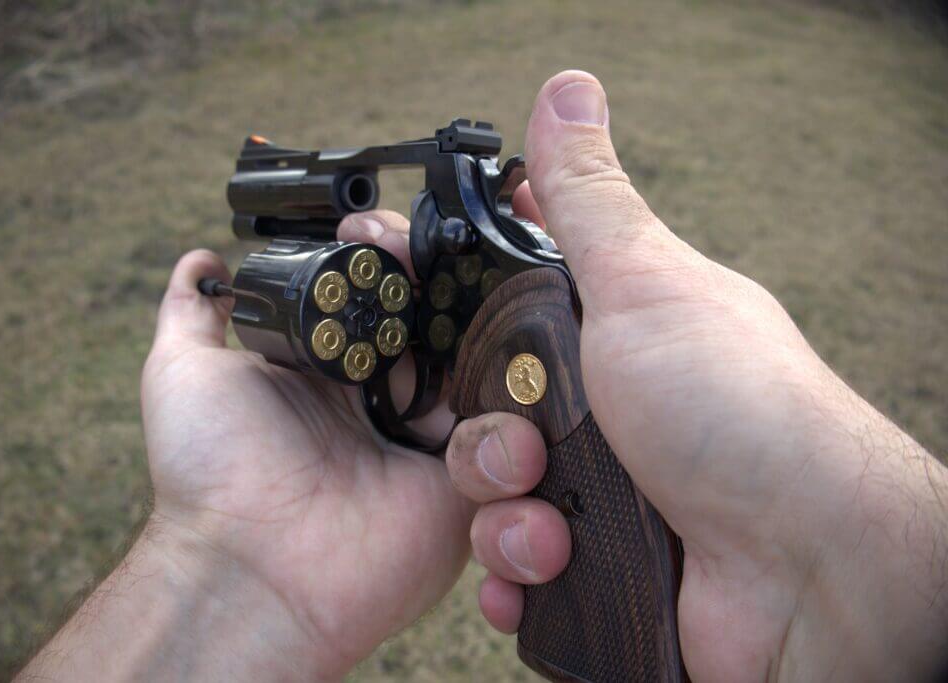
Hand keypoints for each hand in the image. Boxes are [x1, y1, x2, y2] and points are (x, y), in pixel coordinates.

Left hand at [135, 244, 472, 679]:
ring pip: (480, 364)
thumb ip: (194, 313)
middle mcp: (387, 396)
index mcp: (333, 368)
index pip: (378, 293)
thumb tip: (202, 263)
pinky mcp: (467, 479)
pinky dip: (503, 401)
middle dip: (435, 277)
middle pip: (436, 318)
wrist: (251, 568)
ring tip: (449, 307)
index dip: (382, 255)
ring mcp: (429, 436)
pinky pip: (509, 431)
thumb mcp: (185, 373)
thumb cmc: (210, 473)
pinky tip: (474, 371)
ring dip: (475, 326)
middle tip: (415, 260)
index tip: (369, 234)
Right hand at [446, 71, 947, 680]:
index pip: (507, 315)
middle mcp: (598, 415)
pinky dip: (517, 576)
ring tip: (555, 527)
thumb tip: (567, 89)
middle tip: (529, 448)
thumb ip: (588, 200)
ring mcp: (595, 492)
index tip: (435, 328)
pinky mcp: (592, 568)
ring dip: (502, 520)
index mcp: (607, 337)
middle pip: (482, 416)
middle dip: (484, 440)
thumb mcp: (647, 283)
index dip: (466, 323)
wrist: (801, 569)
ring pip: (488, 498)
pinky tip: (546, 570)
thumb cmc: (740, 414)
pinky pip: (513, 570)